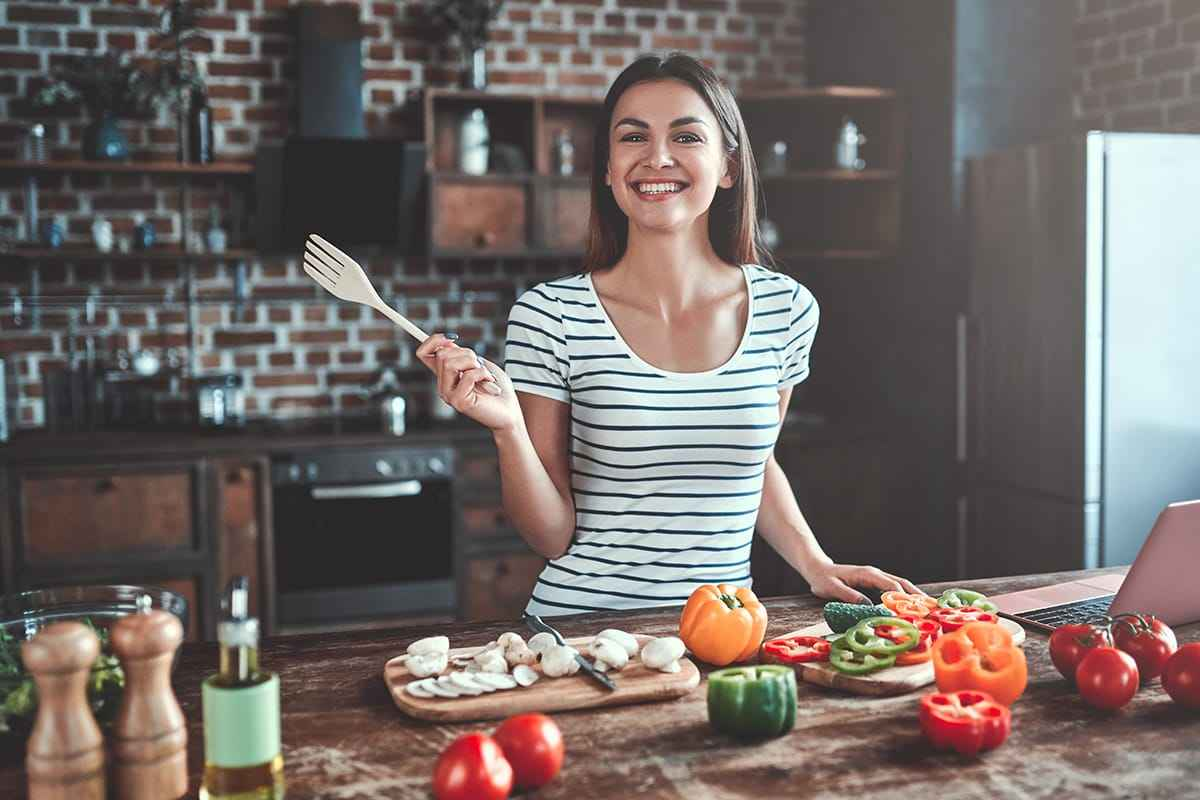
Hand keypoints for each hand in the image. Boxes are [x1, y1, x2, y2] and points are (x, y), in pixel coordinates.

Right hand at [415, 333, 521, 432]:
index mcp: (445, 376)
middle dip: (466, 354)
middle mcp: (443, 386)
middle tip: (480, 365)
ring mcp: (449, 395)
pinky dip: (483, 374)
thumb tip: (448, 343)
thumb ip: (463, 355)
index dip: (433, 340)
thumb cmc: (497, 387)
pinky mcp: (459, 402)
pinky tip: (490, 384)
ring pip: (450, 363)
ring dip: (473, 363)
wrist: (510, 413)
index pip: (423, 353)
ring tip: (485, 375)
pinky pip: (467, 376)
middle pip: (441, 355)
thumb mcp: (479, 364)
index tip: (452, 338)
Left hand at [804, 562, 925, 604]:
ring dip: (914, 595)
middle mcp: (875, 573)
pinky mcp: (875, 582)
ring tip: (929, 607)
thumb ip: (849, 596)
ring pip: (901, 584)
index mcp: (867, 574)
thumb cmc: (823, 579)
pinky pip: (894, 588)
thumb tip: (868, 606)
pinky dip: (906, 595)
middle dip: (917, 596)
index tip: (912, 611)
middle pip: (902, 583)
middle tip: (931, 609)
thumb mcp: (832, 589)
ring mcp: (876, 577)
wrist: (818, 569)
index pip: (891, 586)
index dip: (902, 599)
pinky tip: (912, 605)